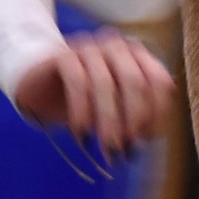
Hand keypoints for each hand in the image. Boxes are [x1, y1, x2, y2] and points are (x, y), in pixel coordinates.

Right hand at [14, 32, 174, 158]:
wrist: (39, 83)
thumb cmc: (85, 99)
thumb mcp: (114, 109)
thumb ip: (133, 119)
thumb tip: (142, 145)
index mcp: (139, 57)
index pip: (159, 81)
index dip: (157, 112)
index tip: (147, 141)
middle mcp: (117, 47)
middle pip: (134, 82)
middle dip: (133, 120)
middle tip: (126, 151)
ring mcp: (90, 47)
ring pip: (105, 83)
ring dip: (108, 121)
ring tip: (106, 150)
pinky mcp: (63, 55)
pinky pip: (76, 82)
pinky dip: (82, 111)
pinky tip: (82, 135)